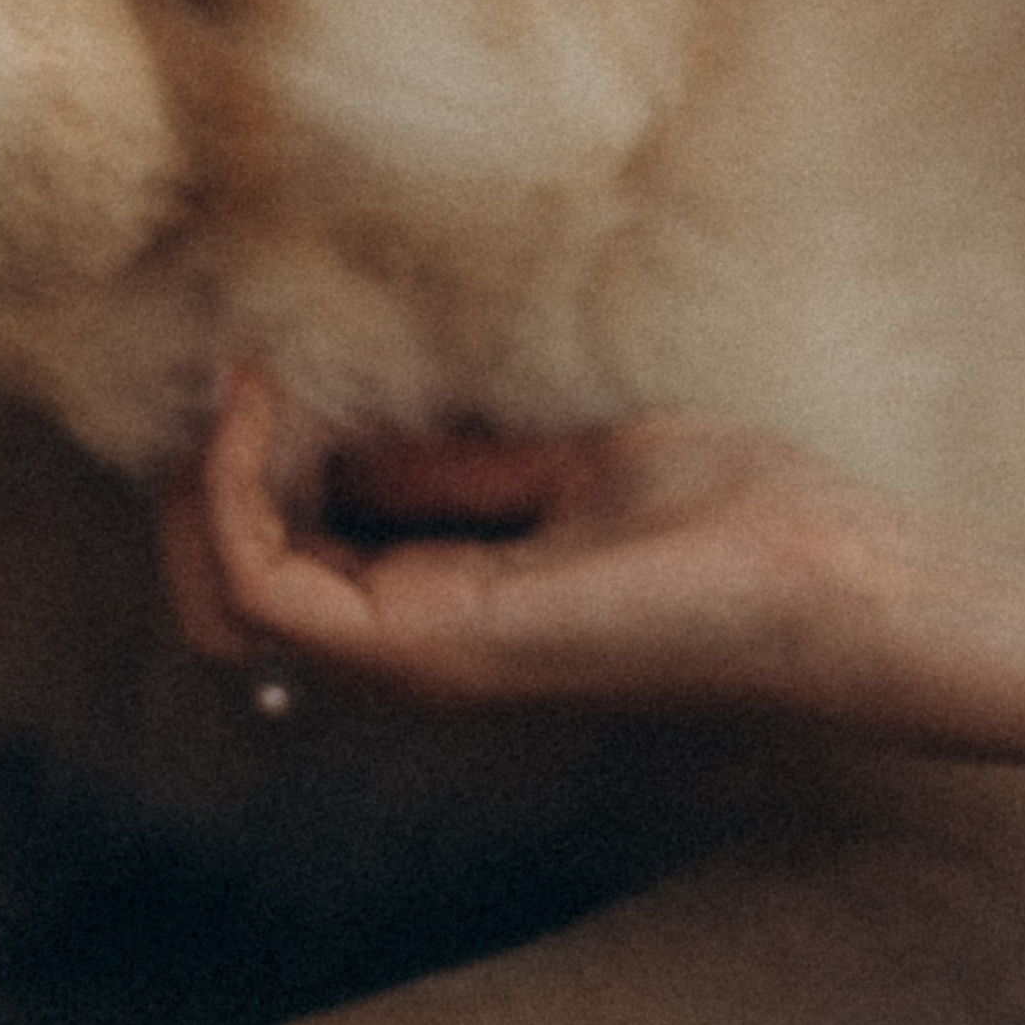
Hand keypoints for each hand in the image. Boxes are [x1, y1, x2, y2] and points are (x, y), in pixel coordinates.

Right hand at [160, 373, 1024, 796]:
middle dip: (195, 483)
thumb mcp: (569, 466)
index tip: (258, 367)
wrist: (830, 578)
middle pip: (224, 590)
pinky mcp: (424, 647)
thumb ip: (456, 470)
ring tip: (242, 390)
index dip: (245, 463)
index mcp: (444, 608)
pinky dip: (237, 486)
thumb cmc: (741, 524)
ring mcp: (411, 657)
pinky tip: (268, 404)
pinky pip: (261, 583)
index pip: (280, 562)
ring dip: (204, 480)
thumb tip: (352, 435)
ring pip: (222, 594)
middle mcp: (409, 647)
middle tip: (226, 384)